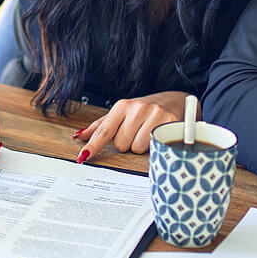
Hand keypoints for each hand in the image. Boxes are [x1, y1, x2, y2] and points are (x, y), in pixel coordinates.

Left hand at [71, 90, 187, 160]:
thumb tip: (79, 137)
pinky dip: (154, 146)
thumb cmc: (146, 110)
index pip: (104, 131)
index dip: (93, 146)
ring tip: (149, 133)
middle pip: (121, 144)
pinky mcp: (169, 122)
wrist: (177, 100)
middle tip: (138, 131)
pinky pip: (153, 147)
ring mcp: (154, 115)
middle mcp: (137, 108)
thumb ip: (101, 126)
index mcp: (122, 106)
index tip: (83, 156)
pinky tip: (158, 135)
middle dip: (128, 143)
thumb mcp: (123, 113)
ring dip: (142, 145)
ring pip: (137, 148)